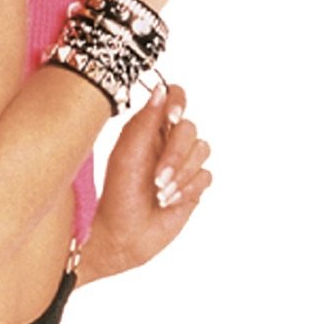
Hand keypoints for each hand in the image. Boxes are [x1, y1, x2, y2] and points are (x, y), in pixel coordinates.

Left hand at [75, 82, 211, 284]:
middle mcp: (166, 142)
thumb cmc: (118, 195)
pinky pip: (206, 175)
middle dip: (175, 155)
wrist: (124, 235)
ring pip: (202, 151)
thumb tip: (160, 89)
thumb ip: (144, 122)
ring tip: (159, 193)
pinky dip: (188, 188)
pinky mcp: (194, 184)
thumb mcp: (126, 156)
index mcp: (147, 129)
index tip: (171, 118)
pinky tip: (169, 201)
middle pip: (190, 128)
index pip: (174, 98)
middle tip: (156, 178)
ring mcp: (182, 163)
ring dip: (180, 174)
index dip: (178, 102)